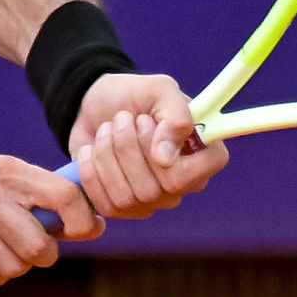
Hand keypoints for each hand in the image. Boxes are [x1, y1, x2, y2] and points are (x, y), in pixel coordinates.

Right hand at [0, 150, 101, 284]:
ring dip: (12, 266)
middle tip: (30, 248)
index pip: (63, 196)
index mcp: (6, 169)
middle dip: (41, 255)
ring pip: (13, 268)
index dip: (81, 220)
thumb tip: (91, 224)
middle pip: (39, 247)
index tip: (82, 231)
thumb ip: (37, 192)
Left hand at [68, 73, 229, 218]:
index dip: (157, 153)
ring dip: (107, 155)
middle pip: (151, 190)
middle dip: (126, 147)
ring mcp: (154, 200)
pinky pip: (105, 205)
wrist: (96, 104)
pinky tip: (91, 150)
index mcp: (205, 157)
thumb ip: (175, 116)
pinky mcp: (122, 207)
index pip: (184, 178)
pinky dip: (90, 172)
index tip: (145, 120)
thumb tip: (165, 158)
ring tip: (106, 129)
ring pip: (126, 198)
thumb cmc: (135, 96)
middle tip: (121, 118)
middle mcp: (184, 185)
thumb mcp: (159, 89)